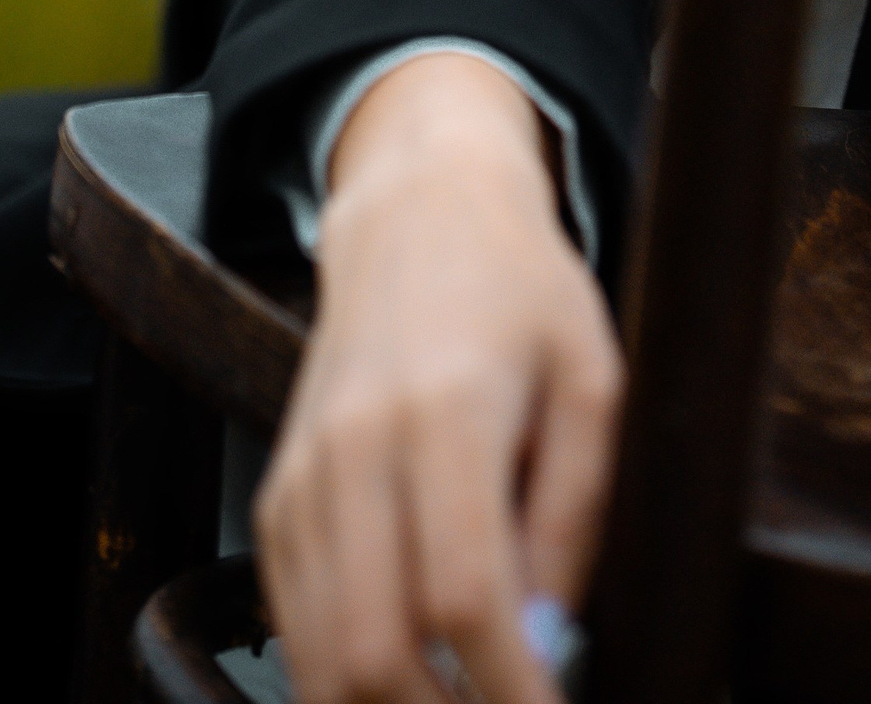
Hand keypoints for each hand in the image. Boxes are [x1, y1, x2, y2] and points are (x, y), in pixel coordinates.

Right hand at [256, 53, 621, 703]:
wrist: (419, 213)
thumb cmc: (523, 293)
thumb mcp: (592, 380)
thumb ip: (574, 513)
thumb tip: (549, 643)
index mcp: (449, 410)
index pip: (464, 596)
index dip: (510, 689)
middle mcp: (358, 448)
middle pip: (371, 651)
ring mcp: (304, 475)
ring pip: (319, 657)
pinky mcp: (278, 498)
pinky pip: (294, 624)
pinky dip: (342, 676)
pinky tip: (411, 679)